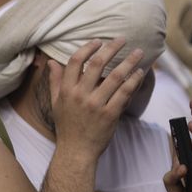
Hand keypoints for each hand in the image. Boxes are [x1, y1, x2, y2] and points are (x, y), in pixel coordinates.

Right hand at [48, 39, 146, 161]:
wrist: (76, 151)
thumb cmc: (67, 126)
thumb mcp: (56, 103)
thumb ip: (55, 81)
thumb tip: (51, 62)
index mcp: (66, 91)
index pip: (75, 62)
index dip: (88, 48)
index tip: (99, 41)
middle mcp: (80, 96)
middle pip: (97, 64)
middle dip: (111, 48)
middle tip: (123, 39)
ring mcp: (96, 105)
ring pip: (115, 77)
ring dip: (129, 62)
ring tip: (138, 52)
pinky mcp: (110, 114)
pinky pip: (125, 93)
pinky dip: (134, 81)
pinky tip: (140, 72)